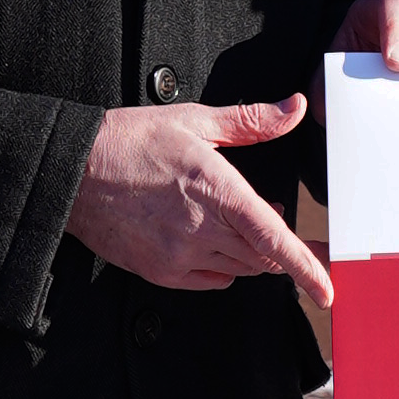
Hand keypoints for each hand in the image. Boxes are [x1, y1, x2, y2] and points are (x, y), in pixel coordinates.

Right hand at [66, 91, 332, 303]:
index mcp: (213, 187)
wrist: (71, 173)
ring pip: (240, 269)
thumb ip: (250, 121)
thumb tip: (294, 109)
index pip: (271, 236)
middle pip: (262, 256)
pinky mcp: (160, 272)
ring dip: (252, 253)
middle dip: (278, 245)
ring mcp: (178, 254)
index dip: (305, 266)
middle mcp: (199, 227)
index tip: (327, 288)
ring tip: (237, 222)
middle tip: (274, 220)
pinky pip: (212, 281)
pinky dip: (225, 267)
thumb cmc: (129, 140)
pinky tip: (213, 243)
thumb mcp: (192, 120)